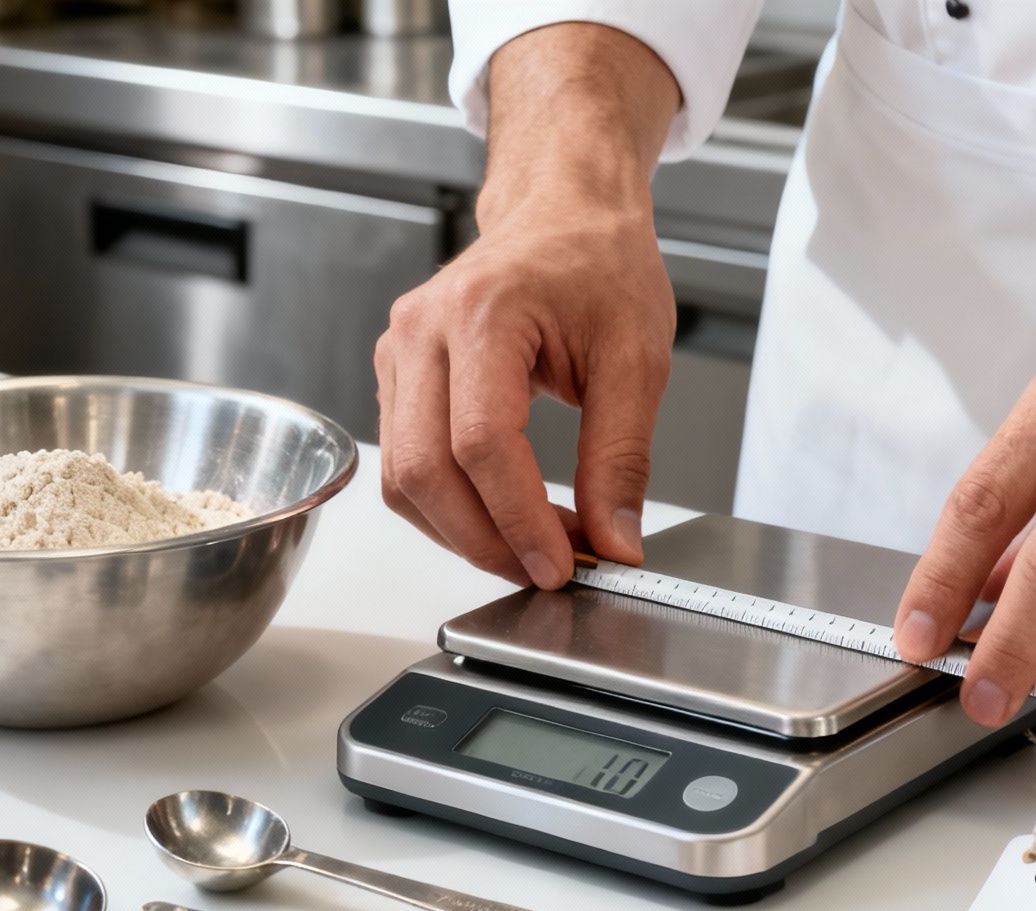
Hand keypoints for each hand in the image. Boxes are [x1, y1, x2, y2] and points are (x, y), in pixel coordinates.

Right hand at [375, 21, 681, 587]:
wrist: (564, 213)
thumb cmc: (599, 264)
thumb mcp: (638, 359)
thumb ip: (623, 458)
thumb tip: (616, 542)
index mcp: (483, 313)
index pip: (481, 443)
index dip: (518, 519)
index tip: (562, 563)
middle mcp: (422, 330)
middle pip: (424, 470)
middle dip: (484, 540)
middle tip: (548, 571)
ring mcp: (398, 352)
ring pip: (402, 478)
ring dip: (463, 532)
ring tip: (534, 545)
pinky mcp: (396, 376)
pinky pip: (404, 463)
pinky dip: (449, 506)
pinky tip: (504, 515)